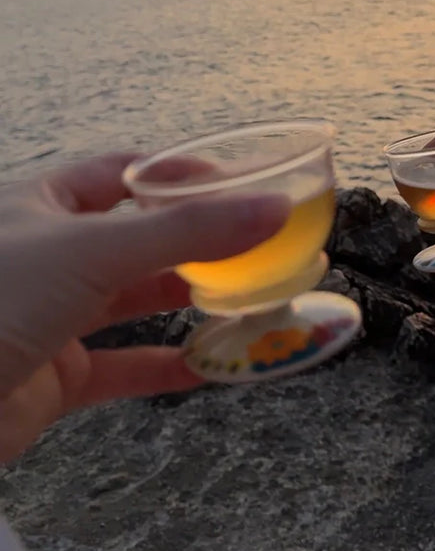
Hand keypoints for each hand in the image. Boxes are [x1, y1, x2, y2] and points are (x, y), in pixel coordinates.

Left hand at [0, 154, 288, 461]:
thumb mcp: (94, 252)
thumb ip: (187, 235)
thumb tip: (274, 209)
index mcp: (43, 205)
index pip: (122, 173)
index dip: (178, 174)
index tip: (239, 184)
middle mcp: (48, 256)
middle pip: (138, 240)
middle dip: (195, 245)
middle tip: (257, 248)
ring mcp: (51, 317)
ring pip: (133, 304)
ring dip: (187, 306)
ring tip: (248, 302)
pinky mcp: (54, 377)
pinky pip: (122, 368)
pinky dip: (167, 367)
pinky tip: (213, 367)